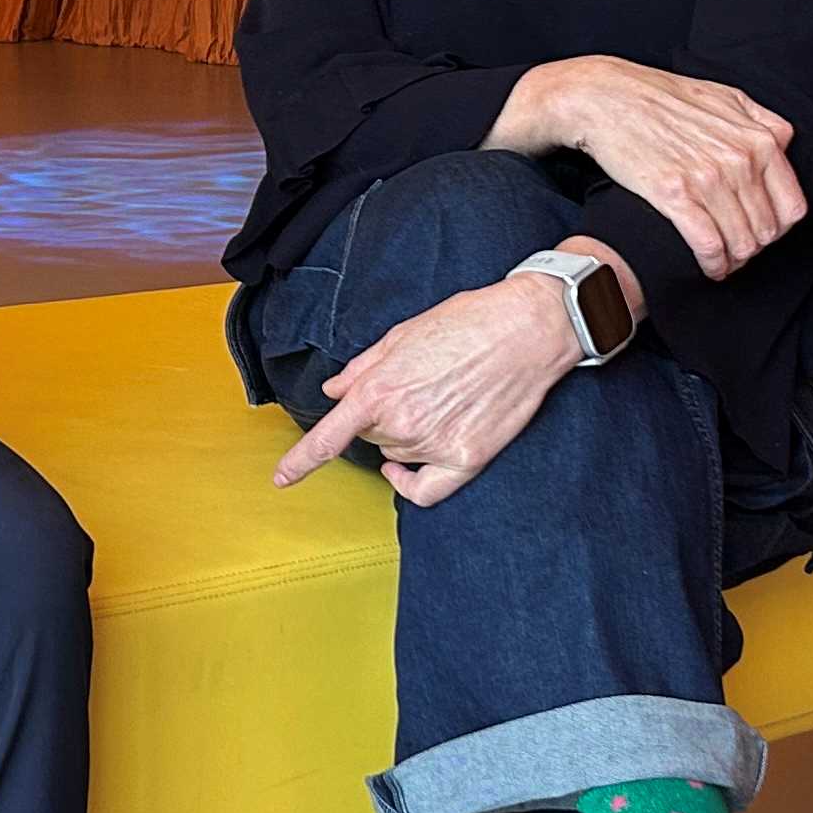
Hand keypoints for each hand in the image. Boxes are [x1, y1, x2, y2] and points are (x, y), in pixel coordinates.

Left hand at [272, 275, 579, 508]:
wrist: (530, 328)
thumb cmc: (469, 321)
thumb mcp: (403, 334)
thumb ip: (362, 367)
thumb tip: (333, 391)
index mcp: (380, 389)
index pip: (329, 436)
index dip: (300, 462)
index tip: (282, 479)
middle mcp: (402, 422)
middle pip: (370, 437)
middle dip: (379, 418)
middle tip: (414, 386)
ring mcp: (435, 443)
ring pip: (397, 455)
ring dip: (404, 437)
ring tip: (437, 399)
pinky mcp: (468, 458)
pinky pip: (425, 491)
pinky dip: (410, 483)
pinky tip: (407, 470)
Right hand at [506, 55, 804, 279]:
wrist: (606, 98)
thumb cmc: (660, 96)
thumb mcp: (723, 96)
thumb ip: (759, 120)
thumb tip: (780, 144)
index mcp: (759, 138)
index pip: (792, 206)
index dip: (778, 227)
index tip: (759, 231)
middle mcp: (740, 158)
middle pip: (767, 230)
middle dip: (753, 247)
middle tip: (736, 250)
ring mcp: (709, 177)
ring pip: (742, 243)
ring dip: (734, 261)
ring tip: (722, 262)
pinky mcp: (675, 194)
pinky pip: (709, 245)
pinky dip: (713, 264)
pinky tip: (708, 267)